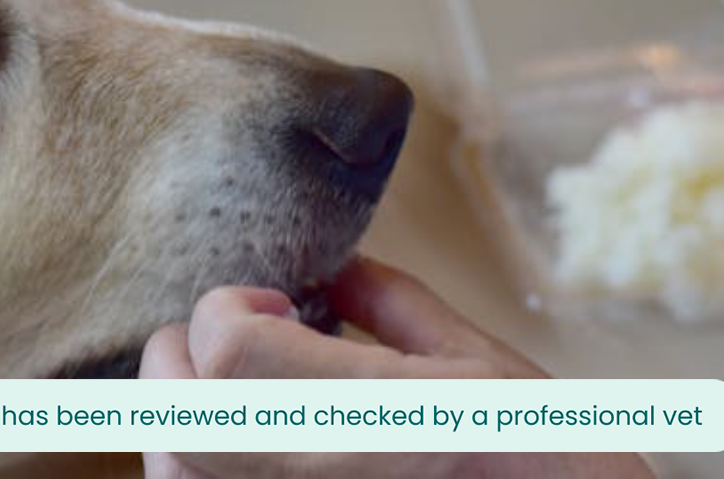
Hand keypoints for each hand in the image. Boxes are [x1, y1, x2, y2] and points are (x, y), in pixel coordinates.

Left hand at [138, 256, 652, 478]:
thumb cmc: (553, 467)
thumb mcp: (489, 369)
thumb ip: (399, 308)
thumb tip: (338, 266)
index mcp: (374, 412)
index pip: (227, 343)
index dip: (229, 305)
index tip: (276, 302)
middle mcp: (311, 475)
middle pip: (173, 406)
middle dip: (179, 353)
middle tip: (227, 336)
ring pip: (171, 468)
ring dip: (177, 415)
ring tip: (231, 390)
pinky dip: (194, 469)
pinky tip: (246, 446)